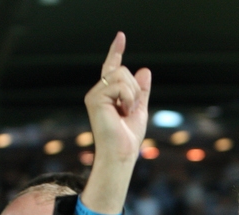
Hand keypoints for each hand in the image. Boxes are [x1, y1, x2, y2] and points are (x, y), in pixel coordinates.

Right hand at [85, 32, 150, 165]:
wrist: (120, 153)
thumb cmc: (128, 138)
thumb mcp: (139, 110)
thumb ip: (141, 91)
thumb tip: (144, 70)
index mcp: (107, 94)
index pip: (112, 68)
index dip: (116, 51)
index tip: (120, 36)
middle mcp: (98, 92)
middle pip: (122, 70)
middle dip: (135, 88)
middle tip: (130, 110)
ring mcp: (94, 95)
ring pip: (121, 75)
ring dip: (132, 94)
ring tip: (126, 112)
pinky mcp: (94, 99)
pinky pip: (120, 85)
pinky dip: (128, 98)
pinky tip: (122, 112)